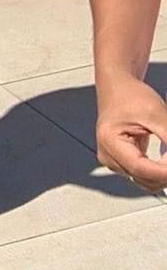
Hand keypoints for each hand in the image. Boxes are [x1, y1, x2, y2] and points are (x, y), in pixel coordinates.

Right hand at [96, 73, 166, 190]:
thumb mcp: (155, 113)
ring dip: (163, 174)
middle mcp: (108, 155)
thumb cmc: (130, 95)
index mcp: (109, 140)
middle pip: (144, 179)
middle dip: (166, 173)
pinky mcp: (122, 163)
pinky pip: (145, 176)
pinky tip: (166, 159)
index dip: (164, 172)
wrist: (118, 87)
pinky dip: (159, 171)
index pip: (140, 168)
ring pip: (146, 182)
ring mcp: (114, 161)